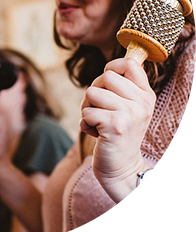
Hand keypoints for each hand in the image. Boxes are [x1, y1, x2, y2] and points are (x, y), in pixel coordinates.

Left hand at [80, 58, 155, 201]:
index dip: (111, 67)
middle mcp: (141, 103)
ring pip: (92, 92)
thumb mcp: (129, 108)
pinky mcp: (114, 126)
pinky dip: (85, 123)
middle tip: (99, 109)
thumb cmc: (118, 133)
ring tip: (96, 121)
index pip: (130, 63)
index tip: (106, 83)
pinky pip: (86, 112)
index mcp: (145, 95)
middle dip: (94, 91)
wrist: (121, 168)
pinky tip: (96, 133)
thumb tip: (114, 65)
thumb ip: (124, 87)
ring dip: (86, 107)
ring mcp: (129, 114)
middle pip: (105, 77)